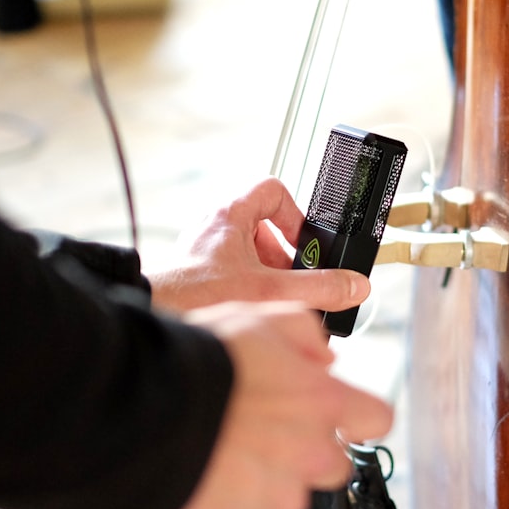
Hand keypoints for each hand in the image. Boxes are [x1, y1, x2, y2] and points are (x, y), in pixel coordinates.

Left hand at [147, 177, 369, 313]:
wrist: (155, 318)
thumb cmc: (196, 296)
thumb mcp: (270, 291)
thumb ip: (317, 288)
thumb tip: (353, 287)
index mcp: (230, 215)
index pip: (272, 191)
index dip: (295, 214)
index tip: (304, 243)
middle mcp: (215, 228)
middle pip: (265, 228)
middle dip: (284, 258)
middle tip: (293, 280)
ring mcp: (203, 251)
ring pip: (249, 254)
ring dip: (268, 277)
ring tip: (272, 301)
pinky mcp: (196, 274)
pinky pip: (232, 274)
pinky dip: (248, 290)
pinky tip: (252, 313)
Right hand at [157, 301, 392, 508]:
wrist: (136, 410)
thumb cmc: (198, 362)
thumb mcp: (257, 317)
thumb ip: (304, 335)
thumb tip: (324, 360)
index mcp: (322, 404)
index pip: (376, 420)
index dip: (357, 413)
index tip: (338, 412)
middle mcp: (308, 457)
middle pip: (333, 465)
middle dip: (306, 448)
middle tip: (263, 428)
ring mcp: (273, 500)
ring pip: (288, 496)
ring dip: (267, 478)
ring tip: (224, 449)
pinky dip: (232, 507)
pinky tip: (208, 474)